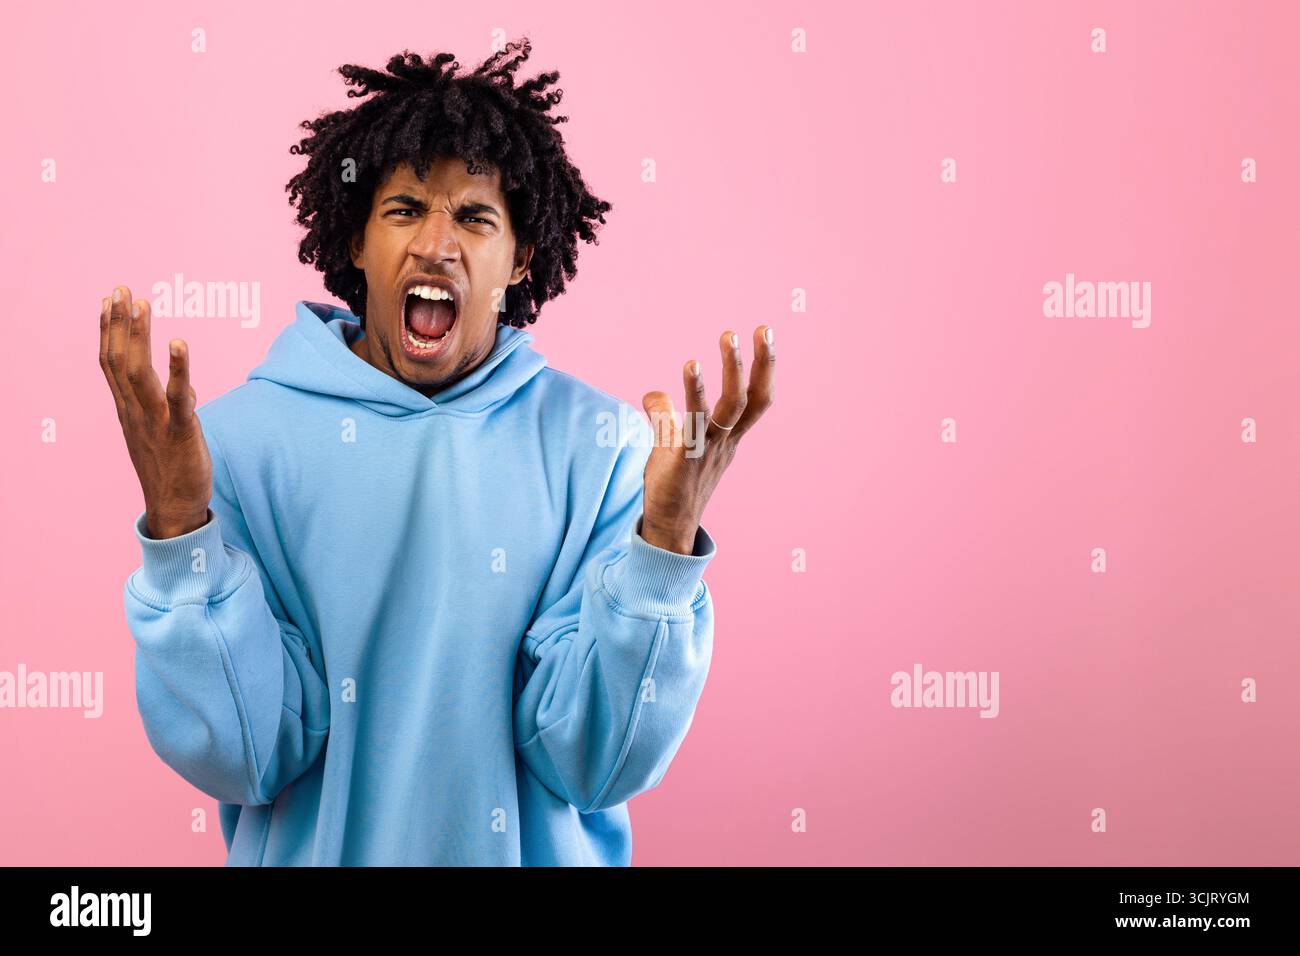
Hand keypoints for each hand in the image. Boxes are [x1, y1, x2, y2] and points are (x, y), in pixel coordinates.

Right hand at [99, 285, 212, 538]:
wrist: (175, 510)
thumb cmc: (172, 468)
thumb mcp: (166, 431)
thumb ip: (172, 406)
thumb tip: (188, 387)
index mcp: (128, 410)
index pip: (110, 363)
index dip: (108, 331)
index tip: (108, 300)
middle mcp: (134, 412)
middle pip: (118, 360)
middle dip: (118, 323)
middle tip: (121, 289)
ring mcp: (154, 421)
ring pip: (139, 373)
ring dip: (138, 336)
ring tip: (141, 304)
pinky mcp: (180, 432)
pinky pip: (177, 397)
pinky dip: (179, 369)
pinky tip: (179, 343)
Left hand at [639, 326, 774, 553]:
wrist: (668, 526)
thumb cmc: (674, 483)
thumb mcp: (672, 444)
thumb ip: (666, 416)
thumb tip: (653, 394)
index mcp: (729, 437)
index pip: (757, 400)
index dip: (765, 368)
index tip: (765, 334)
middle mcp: (724, 441)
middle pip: (751, 400)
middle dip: (759, 363)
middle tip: (760, 328)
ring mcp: (707, 449)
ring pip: (728, 407)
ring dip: (730, 371)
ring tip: (728, 336)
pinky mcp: (685, 458)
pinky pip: (692, 422)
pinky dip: (691, 393)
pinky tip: (689, 366)